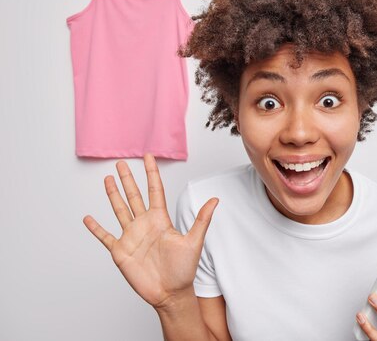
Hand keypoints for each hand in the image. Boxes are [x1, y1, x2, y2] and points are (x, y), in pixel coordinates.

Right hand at [83, 153, 218, 309]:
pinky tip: (88, 218)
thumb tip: (215, 200)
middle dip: (127, 179)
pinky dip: (96, 228)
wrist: (170, 293)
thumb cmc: (184, 269)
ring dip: (113, 195)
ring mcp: (131, 237)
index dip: (151, 173)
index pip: (154, 190)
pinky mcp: (120, 251)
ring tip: (107, 179)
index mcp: (160, 220)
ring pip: (119, 210)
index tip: (148, 156)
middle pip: (133, 196)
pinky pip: (105, 236)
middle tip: (121, 163)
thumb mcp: (194, 242)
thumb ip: (202, 220)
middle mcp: (144, 225)